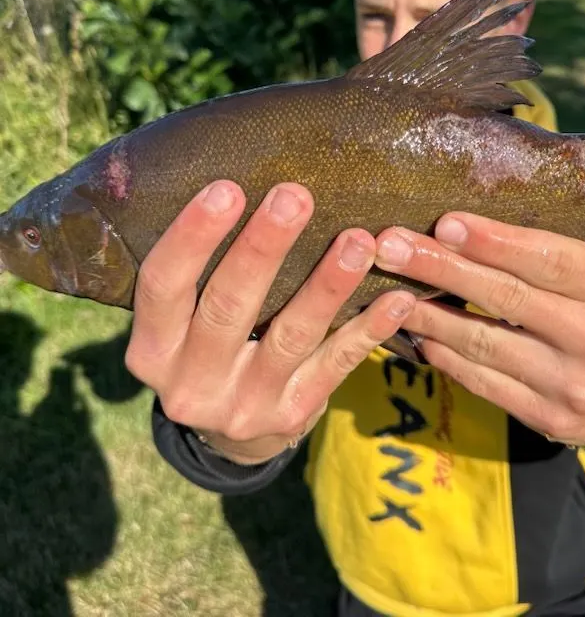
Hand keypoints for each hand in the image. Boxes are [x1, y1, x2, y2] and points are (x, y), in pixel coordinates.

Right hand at [125, 180, 414, 465]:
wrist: (233, 433)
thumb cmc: (210, 347)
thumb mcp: (184, 322)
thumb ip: (201, 272)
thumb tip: (243, 184)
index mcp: (153, 349)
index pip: (161, 286)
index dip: (192, 236)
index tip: (228, 188)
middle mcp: (191, 383)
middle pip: (228, 308)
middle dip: (263, 248)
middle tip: (295, 196)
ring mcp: (244, 406)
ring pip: (291, 336)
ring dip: (328, 284)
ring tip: (360, 240)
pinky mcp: (292, 415)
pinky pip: (336, 366)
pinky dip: (368, 330)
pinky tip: (398, 298)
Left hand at [374, 213, 584, 459]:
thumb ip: (561, 258)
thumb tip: (474, 232)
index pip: (549, 259)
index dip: (493, 241)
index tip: (445, 222)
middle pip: (506, 298)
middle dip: (441, 269)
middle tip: (390, 246)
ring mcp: (574, 387)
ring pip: (484, 343)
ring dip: (430, 315)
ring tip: (388, 290)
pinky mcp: (551, 420)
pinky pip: (485, 382)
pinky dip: (447, 356)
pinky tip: (420, 334)